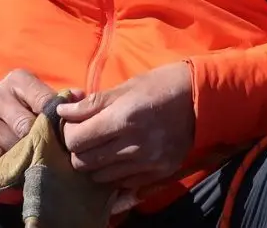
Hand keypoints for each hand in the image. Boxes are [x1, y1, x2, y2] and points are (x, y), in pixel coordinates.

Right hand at [0, 69, 60, 167]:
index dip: (56, 122)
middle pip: (26, 126)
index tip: (63, 136)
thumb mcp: (41, 100)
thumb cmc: (22, 109)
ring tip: (30, 157)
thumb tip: (80, 96)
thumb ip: (61, 100)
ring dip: (23, 155)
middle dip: (39, 141)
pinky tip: (9, 161)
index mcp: (18, 79)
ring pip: (10, 144)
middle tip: (49, 152)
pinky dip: (5, 164)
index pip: (45, 101)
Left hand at [56, 61, 195, 188]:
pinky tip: (122, 156)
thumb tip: (62, 110)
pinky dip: (116, 172)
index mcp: (124, 118)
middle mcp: (134, 145)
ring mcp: (147, 162)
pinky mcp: (159, 172)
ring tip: (104, 147)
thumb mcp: (127, 86)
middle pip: (84, 162)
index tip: (75, 124)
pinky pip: (123, 182)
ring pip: (100, 176)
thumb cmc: (162, 84)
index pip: (77, 139)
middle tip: (87, 137)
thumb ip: (93, 103)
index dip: (69, 132)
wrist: (203, 97)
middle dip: (79, 150)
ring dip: (96, 163)